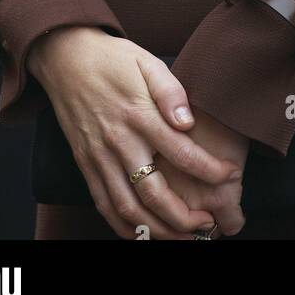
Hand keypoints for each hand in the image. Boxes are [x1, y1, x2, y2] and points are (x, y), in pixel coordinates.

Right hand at [28, 27, 243, 239]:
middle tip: (208, 223)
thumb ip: (170, 91)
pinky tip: (144, 233)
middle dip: (184, 217)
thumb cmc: (112, 59)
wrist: (65, 58)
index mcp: (138, 114)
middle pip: (153, 194)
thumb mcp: (147, 62)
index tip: (229, 175)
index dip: (209, 170)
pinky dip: (124, 227)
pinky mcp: (85, 164)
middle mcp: (118, 141)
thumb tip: (188, 122)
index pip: (181, 153)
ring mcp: (99, 157)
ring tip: (183, 236)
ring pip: (128, 208)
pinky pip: (104, 205)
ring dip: (157, 230)